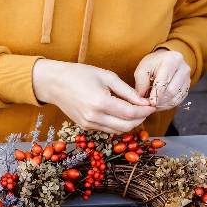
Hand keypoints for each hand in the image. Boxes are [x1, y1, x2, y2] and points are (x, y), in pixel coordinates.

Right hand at [32, 59, 156, 133]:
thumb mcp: (107, 77)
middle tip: (146, 109)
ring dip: (130, 123)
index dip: (144, 111)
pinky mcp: (86, 127)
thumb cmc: (80, 74)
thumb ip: (127, 91)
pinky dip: (118, 124)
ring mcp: (89, 125)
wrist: (54, 83)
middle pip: (126, 127)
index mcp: (100, 103)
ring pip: (118, 131)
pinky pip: (108, 129)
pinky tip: (121, 114)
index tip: (152, 105)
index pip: (130, 113)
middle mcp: (94, 118)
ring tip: (136, 111)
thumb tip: (144, 101)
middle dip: (140, 119)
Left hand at [134, 49, 190, 109]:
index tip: (150, 103)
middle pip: (171, 91)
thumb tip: (144, 99)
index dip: (156, 95)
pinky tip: (162, 104)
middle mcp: (183, 68)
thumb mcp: (142, 69)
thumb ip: (141, 83)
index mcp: (171, 60)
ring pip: (176, 97)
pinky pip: (180, 99)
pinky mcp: (188, 85)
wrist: (165, 59)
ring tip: (155, 106)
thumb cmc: (153, 64)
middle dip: (160, 101)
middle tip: (151, 106)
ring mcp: (188, 77)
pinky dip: (170, 104)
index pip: (163, 82)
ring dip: (165, 104)